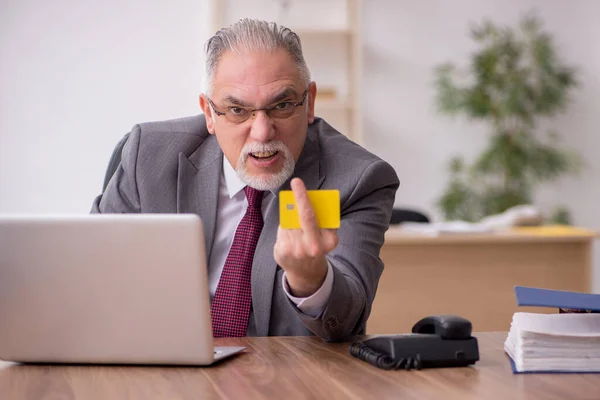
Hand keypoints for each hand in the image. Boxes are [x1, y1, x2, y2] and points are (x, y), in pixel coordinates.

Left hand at [274, 178, 338, 296]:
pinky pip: (282, 231)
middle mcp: (310, 246)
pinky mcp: (281, 252)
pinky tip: (290, 236)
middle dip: (299, 197)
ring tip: (297, 227)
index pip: (311, 215)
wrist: (306, 273)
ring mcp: (294, 250)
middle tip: (296, 183)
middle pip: (300, 216)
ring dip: (292, 219)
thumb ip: (324, 221)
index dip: (303, 197)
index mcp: (326, 242)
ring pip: (289, 223)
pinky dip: (286, 229)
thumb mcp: (327, 238)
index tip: (297, 182)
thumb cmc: (317, 247)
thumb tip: (312, 200)